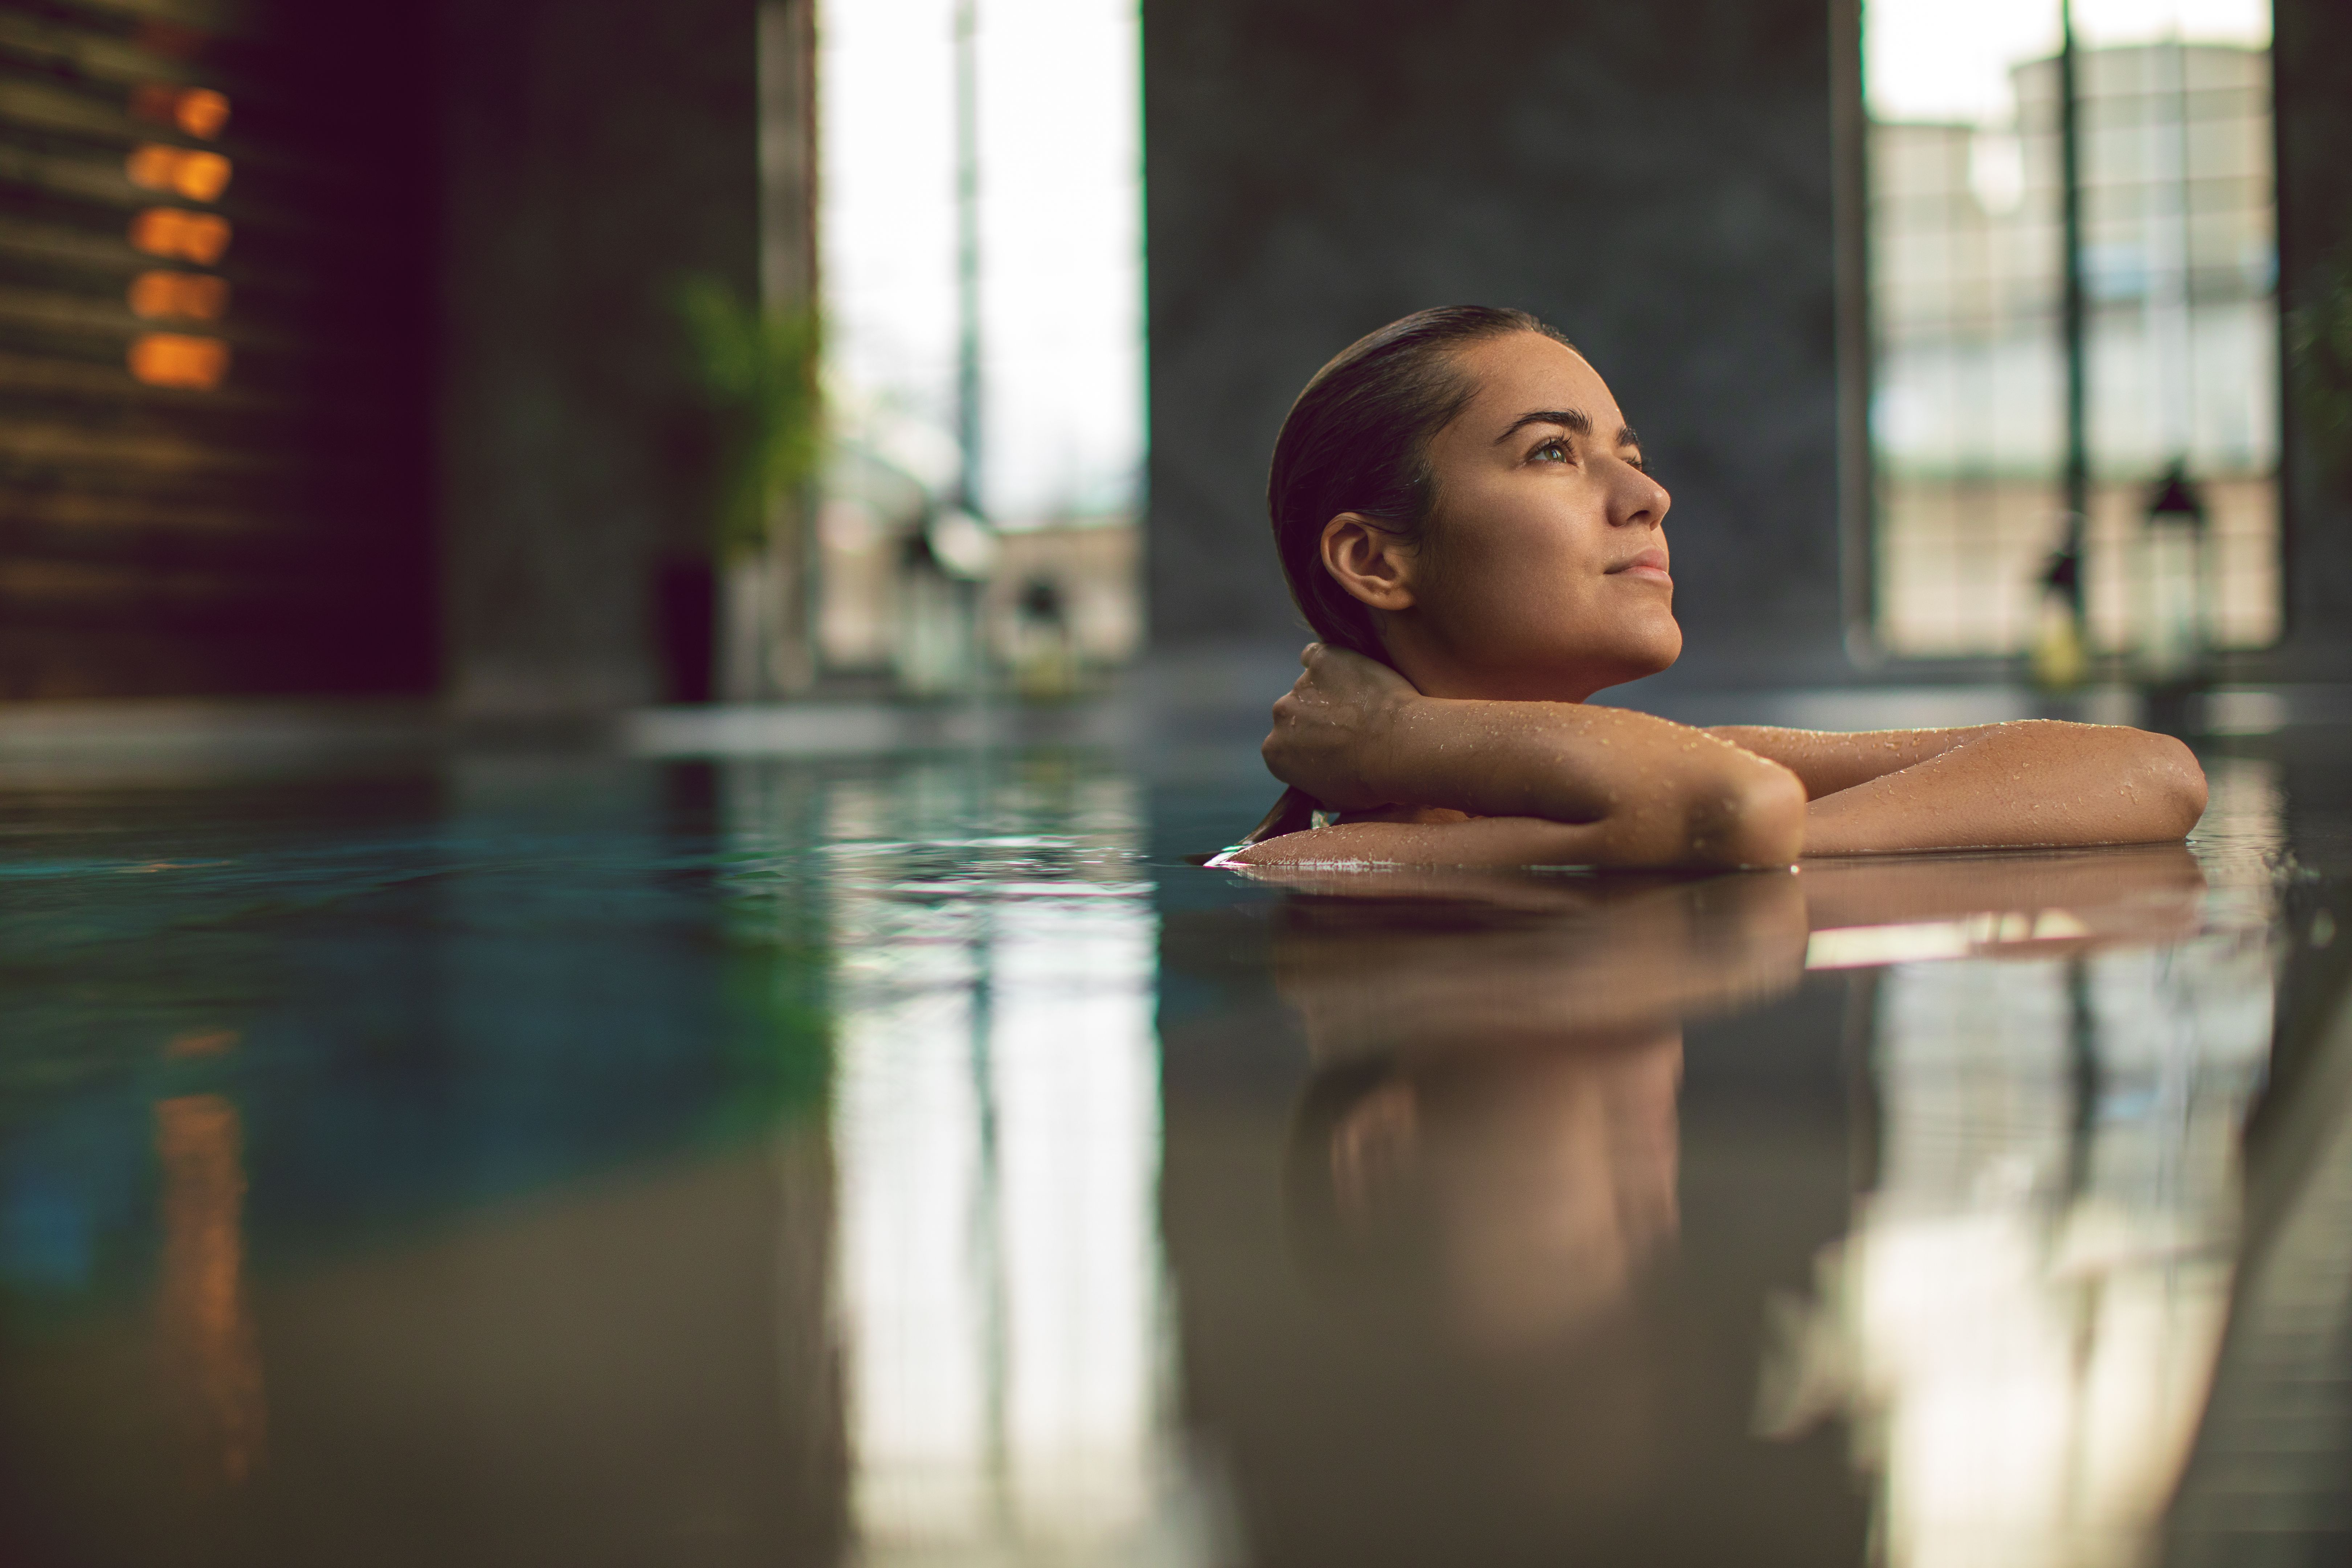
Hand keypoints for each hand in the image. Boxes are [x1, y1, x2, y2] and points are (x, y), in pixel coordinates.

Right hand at [1262, 643, 1420, 808]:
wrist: (1401, 749)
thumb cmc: (1373, 781)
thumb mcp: (1338, 800)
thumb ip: (1318, 789)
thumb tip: (1321, 791)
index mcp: (1275, 753)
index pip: (1284, 746)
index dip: (1308, 747)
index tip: (1331, 748)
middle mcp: (1280, 716)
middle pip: (1295, 713)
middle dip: (1317, 718)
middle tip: (1351, 724)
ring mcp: (1300, 685)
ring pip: (1310, 686)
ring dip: (1329, 692)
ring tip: (1363, 702)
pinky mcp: (1323, 659)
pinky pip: (1317, 655)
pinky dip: (1330, 661)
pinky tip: (1350, 672)